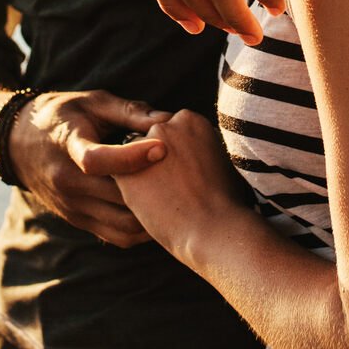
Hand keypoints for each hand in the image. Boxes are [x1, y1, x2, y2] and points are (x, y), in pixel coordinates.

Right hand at [8, 91, 170, 247]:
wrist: (17, 144)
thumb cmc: (62, 115)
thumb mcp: (92, 102)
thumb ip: (129, 110)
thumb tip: (167, 120)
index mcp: (68, 146)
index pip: (98, 160)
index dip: (133, 157)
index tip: (163, 148)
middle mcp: (67, 182)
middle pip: (117, 196)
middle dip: (153, 188)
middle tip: (185, 175)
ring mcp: (72, 206)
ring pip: (121, 224)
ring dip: (151, 214)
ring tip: (176, 197)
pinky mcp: (78, 220)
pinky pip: (116, 235)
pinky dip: (140, 228)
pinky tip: (158, 211)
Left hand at [111, 110, 251, 266]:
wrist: (211, 228)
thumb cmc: (226, 202)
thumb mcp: (224, 162)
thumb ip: (205, 148)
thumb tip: (201, 153)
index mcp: (190, 120)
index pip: (173, 132)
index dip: (179, 156)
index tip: (188, 174)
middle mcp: (165, 126)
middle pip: (153, 142)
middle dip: (159, 162)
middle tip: (175, 187)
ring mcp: (142, 147)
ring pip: (134, 160)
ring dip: (143, 174)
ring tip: (165, 199)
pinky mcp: (124, 171)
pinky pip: (122, 178)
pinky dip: (132, 191)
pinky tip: (151, 206)